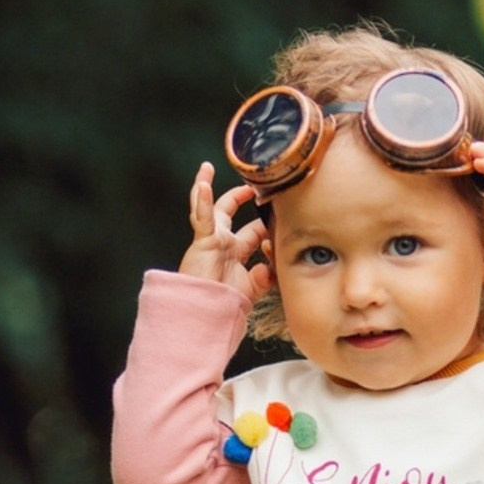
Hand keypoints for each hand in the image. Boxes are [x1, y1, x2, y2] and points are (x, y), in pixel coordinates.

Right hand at [177, 162, 273, 302]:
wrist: (207, 315)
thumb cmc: (225, 304)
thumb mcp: (252, 288)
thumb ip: (264, 276)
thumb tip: (269, 266)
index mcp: (235, 252)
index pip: (253, 231)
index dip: (266, 225)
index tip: (282, 220)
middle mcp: (222, 242)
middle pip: (228, 212)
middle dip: (239, 196)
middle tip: (252, 184)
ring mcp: (211, 239)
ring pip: (208, 207)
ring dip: (205, 186)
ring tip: (206, 168)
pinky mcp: (202, 241)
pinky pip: (202, 217)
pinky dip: (201, 201)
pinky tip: (203, 185)